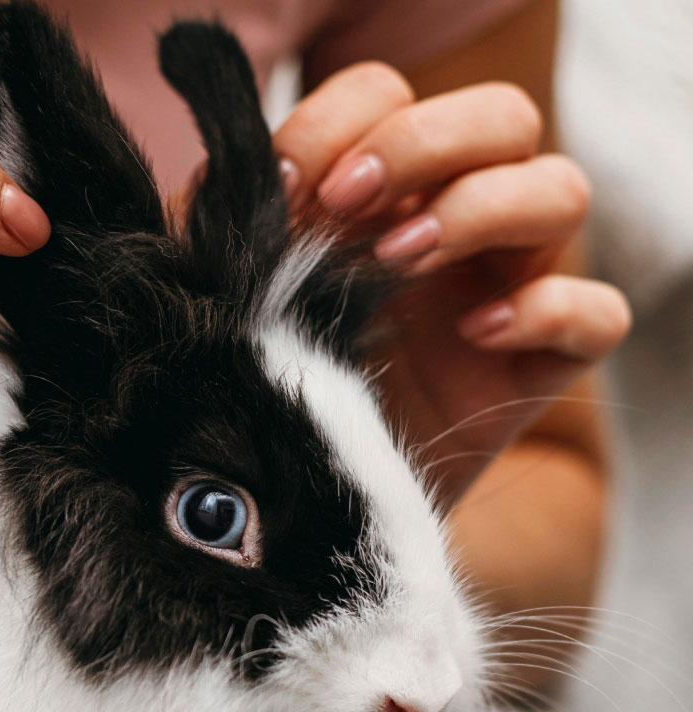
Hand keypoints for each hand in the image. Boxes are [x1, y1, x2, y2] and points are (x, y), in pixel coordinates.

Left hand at [272, 64, 629, 503]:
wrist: (298, 495)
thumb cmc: (265, 377)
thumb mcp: (233, 295)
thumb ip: (231, 230)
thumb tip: (232, 175)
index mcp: (377, 185)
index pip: (386, 96)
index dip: (336, 120)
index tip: (281, 184)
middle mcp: (454, 218)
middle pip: (500, 115)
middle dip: (422, 141)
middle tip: (345, 202)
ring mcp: (507, 284)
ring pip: (561, 190)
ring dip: (480, 208)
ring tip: (400, 260)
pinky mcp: (536, 364)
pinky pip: (599, 313)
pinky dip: (546, 310)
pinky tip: (472, 333)